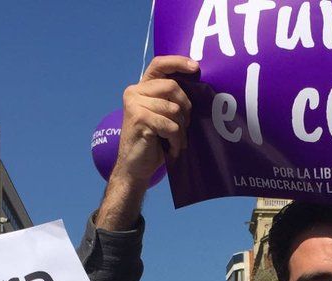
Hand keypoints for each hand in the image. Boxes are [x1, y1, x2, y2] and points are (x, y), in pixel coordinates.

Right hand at [114, 55, 197, 186]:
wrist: (135, 167)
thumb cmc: (153, 141)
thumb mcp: (162, 115)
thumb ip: (170, 99)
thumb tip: (196, 84)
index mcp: (141, 88)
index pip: (159, 64)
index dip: (178, 62)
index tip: (195, 67)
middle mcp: (134, 92)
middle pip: (172, 87)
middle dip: (185, 108)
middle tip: (184, 126)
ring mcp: (134, 104)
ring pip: (173, 109)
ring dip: (180, 129)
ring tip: (175, 141)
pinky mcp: (139, 119)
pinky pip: (170, 125)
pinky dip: (175, 140)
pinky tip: (170, 148)